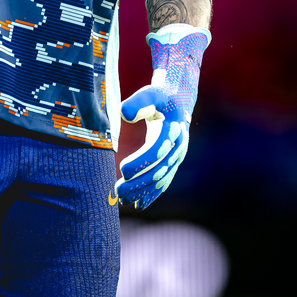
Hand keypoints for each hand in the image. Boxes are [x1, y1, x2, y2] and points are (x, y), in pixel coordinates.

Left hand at [113, 25, 209, 209]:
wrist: (178, 101)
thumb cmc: (161, 96)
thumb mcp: (151, 92)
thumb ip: (138, 101)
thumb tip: (124, 113)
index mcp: (173, 130)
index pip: (158, 150)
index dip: (141, 161)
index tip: (123, 169)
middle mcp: (178, 147)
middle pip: (159, 170)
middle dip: (139, 182)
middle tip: (118, 191)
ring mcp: (176, 157)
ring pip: (161, 179)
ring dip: (142, 191)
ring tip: (122, 199)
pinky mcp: (172, 163)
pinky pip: (163, 182)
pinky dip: (152, 193)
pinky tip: (139, 204)